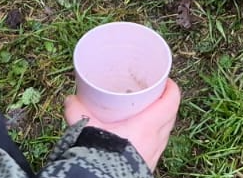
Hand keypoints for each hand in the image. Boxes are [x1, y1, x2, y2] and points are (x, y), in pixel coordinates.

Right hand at [64, 80, 181, 170]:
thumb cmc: (101, 155)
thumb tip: (71, 99)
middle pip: (170, 114)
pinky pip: (157, 144)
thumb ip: (77, 110)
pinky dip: (153, 135)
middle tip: (151, 92)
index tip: (164, 79)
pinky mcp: (148, 164)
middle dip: (164, 101)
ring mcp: (154, 153)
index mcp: (148, 126)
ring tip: (145, 111)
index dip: (170, 87)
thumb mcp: (88, 128)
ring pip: (164, 130)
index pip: (171, 101)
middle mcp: (157, 140)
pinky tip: (138, 134)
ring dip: (159, 119)